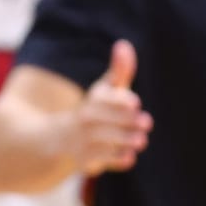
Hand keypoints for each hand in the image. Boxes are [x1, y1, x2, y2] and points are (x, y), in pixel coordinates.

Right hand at [71, 40, 151, 175]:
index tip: (135, 103)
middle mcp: (83, 119)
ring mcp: (82, 140)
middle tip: (146, 122)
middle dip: (124, 121)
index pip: (102, 98)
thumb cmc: (94, 111)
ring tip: (141, 140)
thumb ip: (119, 71)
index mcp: (91, 101)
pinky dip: (113, 160)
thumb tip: (124, 44)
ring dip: (122, 140)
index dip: (118, 101)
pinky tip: (129, 157)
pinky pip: (98, 161)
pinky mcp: (84, 160)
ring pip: (101, 140)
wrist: (58, 139)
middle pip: (102, 119)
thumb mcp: (104, 91)